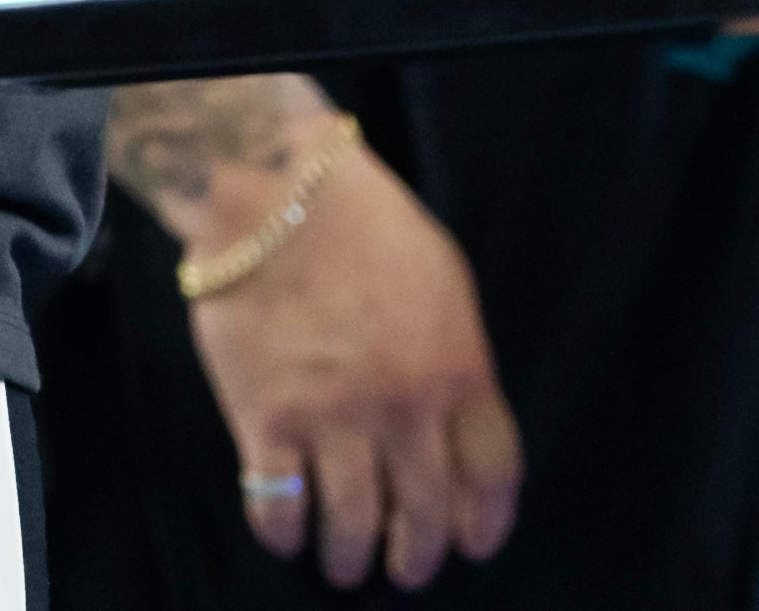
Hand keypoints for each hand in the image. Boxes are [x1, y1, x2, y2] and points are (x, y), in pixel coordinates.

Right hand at [184, 149, 521, 588]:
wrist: (272, 191)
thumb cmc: (363, 226)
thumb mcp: (444, 283)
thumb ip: (457, 357)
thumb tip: (457, 417)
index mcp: (460, 373)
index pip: (492, 477)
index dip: (484, 522)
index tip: (471, 543)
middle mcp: (406, 409)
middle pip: (427, 512)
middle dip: (417, 553)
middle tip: (404, 567)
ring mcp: (335, 418)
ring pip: (354, 522)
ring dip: (350, 556)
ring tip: (343, 565)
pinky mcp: (266, 416)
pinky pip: (277, 501)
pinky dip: (281, 530)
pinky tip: (283, 533)